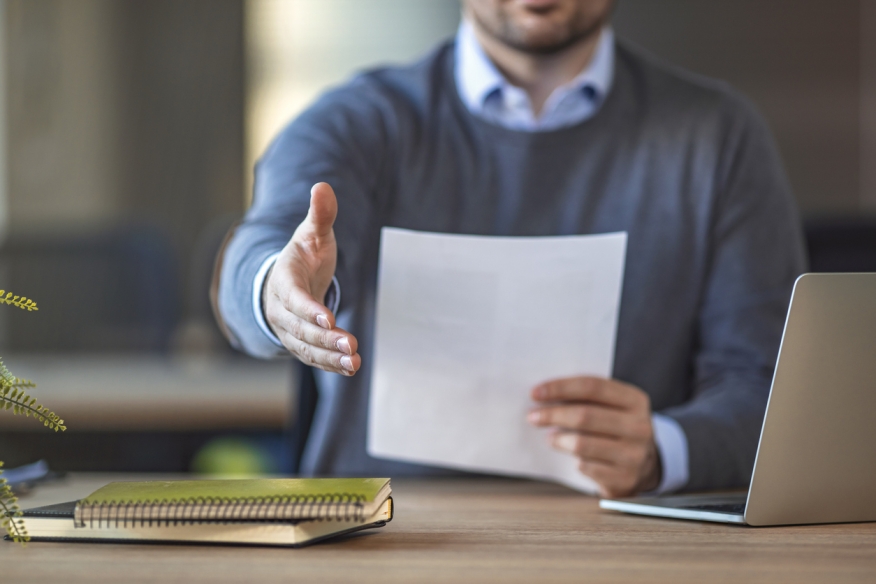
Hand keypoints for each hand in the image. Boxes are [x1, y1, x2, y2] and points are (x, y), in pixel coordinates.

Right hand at [263, 182, 360, 374]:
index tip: (328, 318)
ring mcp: (288, 328)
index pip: (293, 297)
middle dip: (326, 338)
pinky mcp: (299, 343)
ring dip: (329, 357)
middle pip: (300, 328)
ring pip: (306, 347)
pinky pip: (312, 357)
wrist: (287, 280)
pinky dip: (330, 364)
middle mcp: (281, 309)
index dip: (308, 309)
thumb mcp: (313, 233)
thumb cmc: (304, 255)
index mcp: (283, 279)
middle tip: (352, 346)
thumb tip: (322, 186)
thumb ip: (320, 215)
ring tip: (354, 363)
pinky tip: (351, 368)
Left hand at [527, 376, 660, 497]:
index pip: (592, 387)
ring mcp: (634, 455)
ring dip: (558, 439)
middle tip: (532, 416)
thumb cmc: (616, 428)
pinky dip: (573, 460)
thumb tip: (544, 395)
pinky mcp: (624, 479)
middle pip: (584, 415)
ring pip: (582, 444)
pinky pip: (586, 467)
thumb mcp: (613, 407)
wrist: (645, 466)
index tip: (535, 393)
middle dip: (552, 414)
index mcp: (635, 400)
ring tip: (550, 437)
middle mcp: (639, 427)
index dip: (560, 388)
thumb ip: (587, 397)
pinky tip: (570, 457)